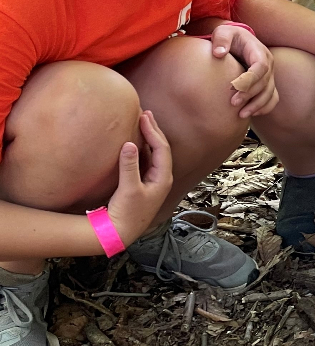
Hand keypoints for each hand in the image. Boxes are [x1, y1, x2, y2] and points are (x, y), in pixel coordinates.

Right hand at [107, 111, 172, 245]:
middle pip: (161, 148)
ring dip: (148, 138)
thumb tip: (129, 143)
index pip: (162, 148)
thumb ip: (129, 166)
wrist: (120, 232)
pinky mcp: (142, 184)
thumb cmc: (127, 213)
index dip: (153, 131)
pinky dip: (141, 148)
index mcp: (163, 178)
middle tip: (145, 113)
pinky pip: (145, 160)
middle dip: (154, 130)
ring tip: (141, 122)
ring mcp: (153, 181)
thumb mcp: (128, 189)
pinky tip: (135, 141)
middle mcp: (161, 178)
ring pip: (154, 154)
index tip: (143, 116)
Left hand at [210, 23, 277, 117]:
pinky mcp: (268, 84)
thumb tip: (219, 53)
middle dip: (250, 95)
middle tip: (233, 103)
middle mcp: (269, 64)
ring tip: (241, 114)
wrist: (238, 41)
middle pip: (265, 83)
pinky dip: (264, 108)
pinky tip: (251, 114)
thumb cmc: (230, 37)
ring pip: (270, 94)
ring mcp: (270, 76)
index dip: (251, 79)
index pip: (261, 66)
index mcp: (259, 51)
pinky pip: (272, 99)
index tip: (234, 87)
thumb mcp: (223, 32)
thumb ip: (221, 39)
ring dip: (257, 106)